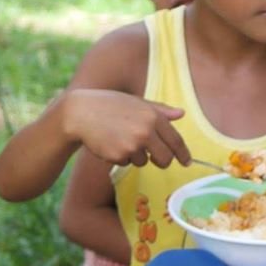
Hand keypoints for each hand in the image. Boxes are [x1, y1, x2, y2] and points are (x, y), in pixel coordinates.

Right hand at [61, 89, 189, 167]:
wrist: (79, 113)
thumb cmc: (109, 105)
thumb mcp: (137, 102)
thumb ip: (160, 110)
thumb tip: (182, 114)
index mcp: (154, 116)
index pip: (176, 140)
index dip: (183, 153)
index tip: (187, 162)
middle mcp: (146, 131)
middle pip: (165, 158)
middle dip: (162, 161)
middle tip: (156, 159)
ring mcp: (133, 144)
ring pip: (144, 162)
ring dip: (136, 156)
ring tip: (121, 139)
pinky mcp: (119, 155)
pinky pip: (127, 163)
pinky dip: (121, 157)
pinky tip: (110, 143)